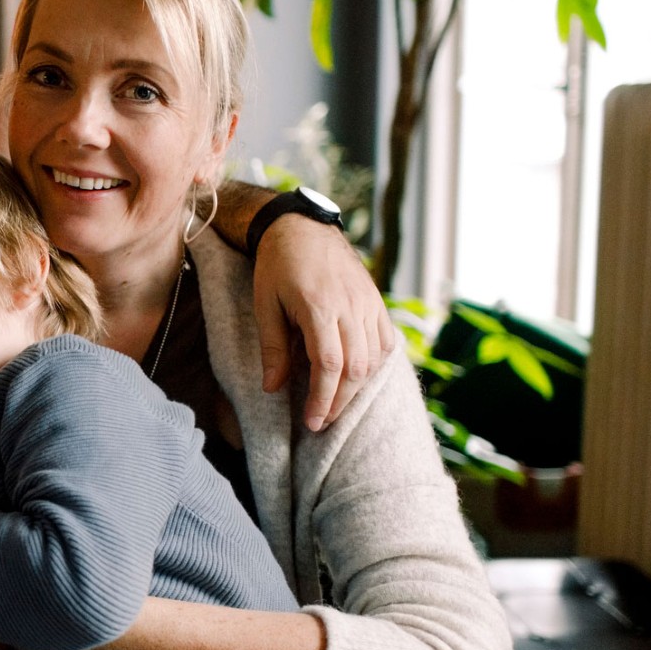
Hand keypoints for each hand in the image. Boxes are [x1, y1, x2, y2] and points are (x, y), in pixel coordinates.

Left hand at [252, 215, 395, 431]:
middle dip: (339, 401)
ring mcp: (368, 303)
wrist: (301, 228)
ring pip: (374, 358)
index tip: (313, 422)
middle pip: (356, 368)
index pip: (329, 365)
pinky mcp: (376, 301)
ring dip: (357, 388)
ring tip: (335, 404)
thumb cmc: (277, 267)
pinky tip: (358, 378)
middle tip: (322, 421)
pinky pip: (385, 341)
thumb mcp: (265, 305)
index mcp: (319, 307)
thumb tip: (273, 388)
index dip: (322, 398)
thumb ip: (273, 348)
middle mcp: (350, 306)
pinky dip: (375, 365)